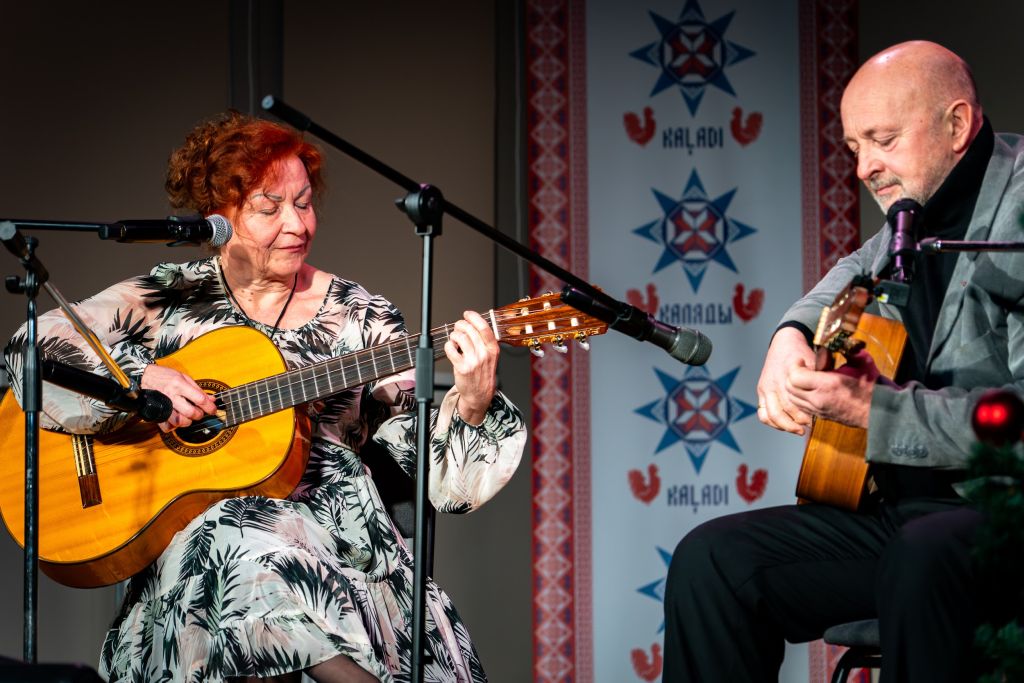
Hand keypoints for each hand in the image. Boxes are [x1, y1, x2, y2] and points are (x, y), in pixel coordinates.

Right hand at [141, 364, 218, 432]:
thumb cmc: (164, 376)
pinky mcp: (156, 413)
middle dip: (199, 415)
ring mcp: (162, 405)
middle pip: (190, 412)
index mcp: (179, 385)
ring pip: (179, 421)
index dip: (210, 407)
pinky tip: (176, 420)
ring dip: (187, 421)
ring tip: (188, 416)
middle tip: (199, 412)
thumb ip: (198, 389)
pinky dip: (173, 427)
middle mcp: (171, 395)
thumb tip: (212, 399)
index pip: (199, 399)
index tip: (213, 410)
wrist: (144, 376)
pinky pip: (166, 426)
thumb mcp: (184, 377)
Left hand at [445, 311, 498, 425]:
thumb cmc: (483, 374)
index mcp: (493, 350)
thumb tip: (472, 325)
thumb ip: (484, 342)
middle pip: (469, 330)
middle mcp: (484, 354)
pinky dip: (448, 345)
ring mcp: (473, 361)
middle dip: (460, 325)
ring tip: (454, 338)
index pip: (484, 327)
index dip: (474, 317)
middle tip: (458, 327)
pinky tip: (451, 348)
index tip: (467, 314)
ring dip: (454, 335)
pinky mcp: (462, 367)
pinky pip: (451, 349)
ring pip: (460, 337)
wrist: (479, 394)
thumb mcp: (491, 357)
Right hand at [756, 327, 815, 434]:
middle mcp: (775, 382)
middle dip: (798, 422)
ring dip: (785, 425)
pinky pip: (763, 412)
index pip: (796, 402)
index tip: (816, 420)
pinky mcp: (761, 391)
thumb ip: (821, 376)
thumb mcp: (815, 361)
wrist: (784, 343)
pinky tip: (784, 426)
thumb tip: (835, 391)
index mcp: (788, 375)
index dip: (806, 414)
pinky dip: (772, 422)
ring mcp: (766, 387)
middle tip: (809, 427)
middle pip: (785, 410)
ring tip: (797, 430)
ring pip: (772, 414)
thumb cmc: (802, 354)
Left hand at [785, 349, 877, 428]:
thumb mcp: (861, 362)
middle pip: (790, 387)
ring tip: (805, 379)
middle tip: (802, 368)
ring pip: (792, 399)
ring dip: (794, 387)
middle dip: (792, 375)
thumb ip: (847, 351)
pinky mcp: (820, 416)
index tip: (802, 360)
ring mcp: (818, 410)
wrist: (880, 411)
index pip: (795, 376)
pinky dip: (800, 398)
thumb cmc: (872, 387)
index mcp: (827, 385)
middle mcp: (818, 399)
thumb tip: (839, 341)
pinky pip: (800, 407)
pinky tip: (810, 390)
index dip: (795, 366)